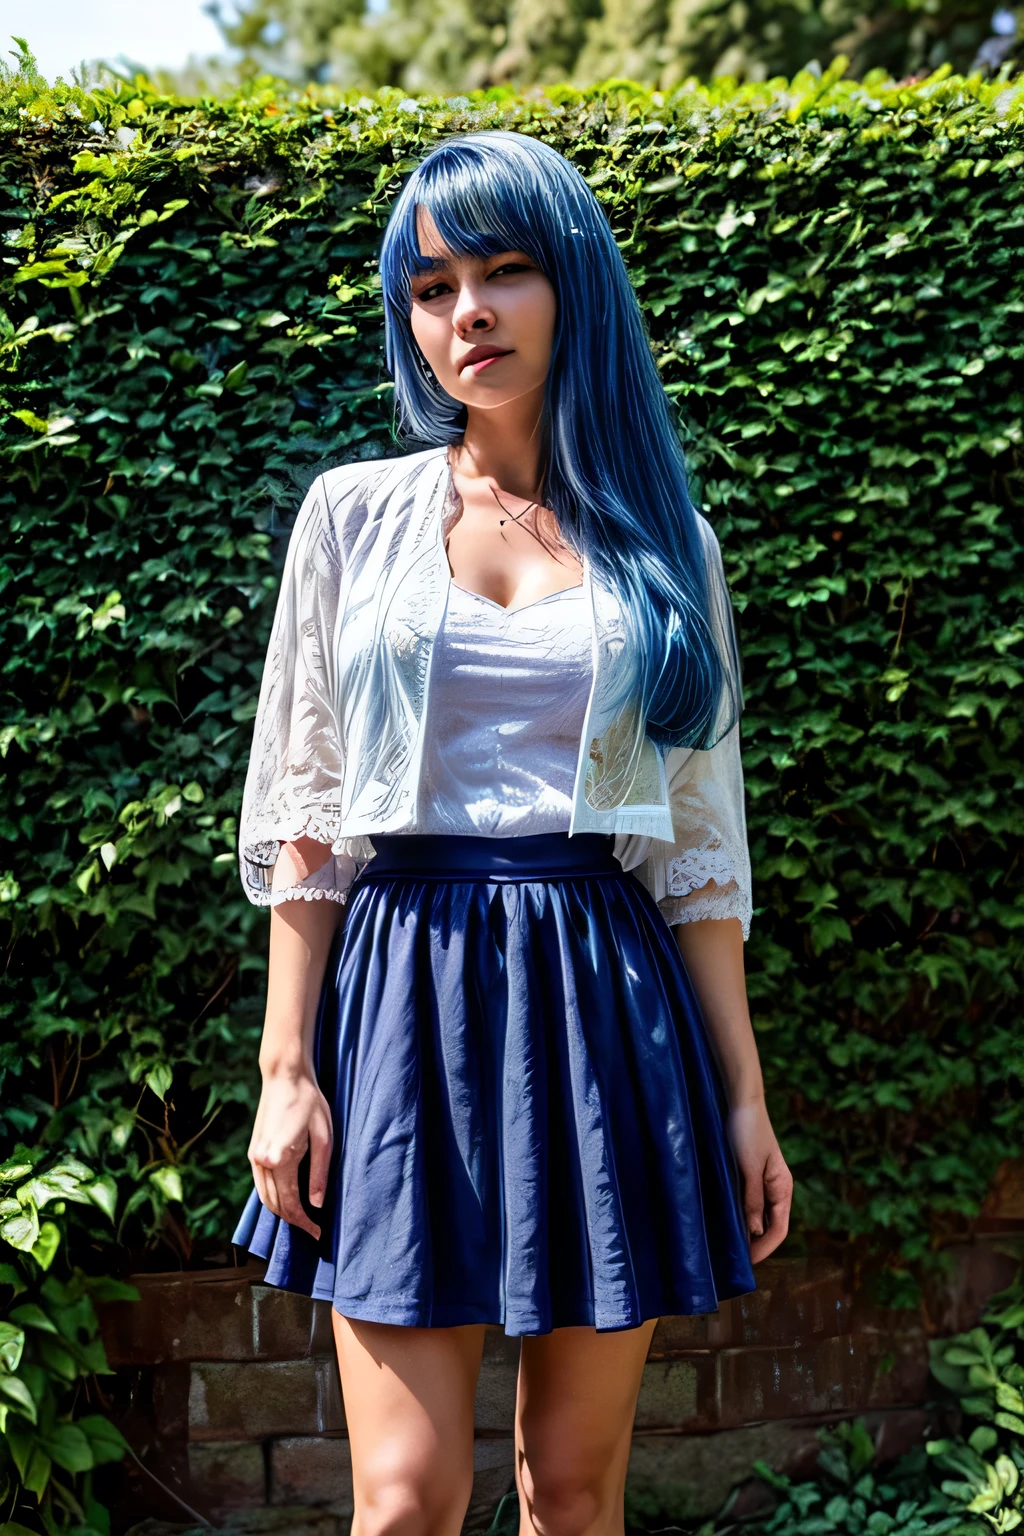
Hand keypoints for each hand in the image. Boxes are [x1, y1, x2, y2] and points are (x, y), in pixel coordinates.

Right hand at [248, 1066, 333, 1241]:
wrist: (284, 1076)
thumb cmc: (308, 1102)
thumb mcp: (324, 1137)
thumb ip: (319, 1173)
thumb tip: (316, 1204)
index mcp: (280, 1159)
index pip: (290, 1203)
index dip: (304, 1222)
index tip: (318, 1232)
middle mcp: (261, 1161)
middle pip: (274, 1204)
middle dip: (293, 1221)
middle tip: (312, 1229)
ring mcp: (253, 1156)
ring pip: (264, 1197)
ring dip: (281, 1211)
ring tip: (302, 1218)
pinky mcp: (252, 1151)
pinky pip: (260, 1184)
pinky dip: (272, 1197)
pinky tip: (287, 1198)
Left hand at [726, 1098, 792, 1263]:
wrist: (742, 1102)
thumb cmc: (748, 1132)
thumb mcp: (749, 1168)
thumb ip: (753, 1199)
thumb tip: (754, 1232)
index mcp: (783, 1188)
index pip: (779, 1229)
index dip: (764, 1249)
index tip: (746, 1264)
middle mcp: (777, 1188)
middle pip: (770, 1226)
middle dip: (756, 1245)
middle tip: (734, 1261)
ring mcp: (764, 1182)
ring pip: (759, 1215)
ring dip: (747, 1231)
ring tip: (729, 1246)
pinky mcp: (750, 1174)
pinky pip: (749, 1202)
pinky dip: (741, 1215)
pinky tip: (726, 1221)